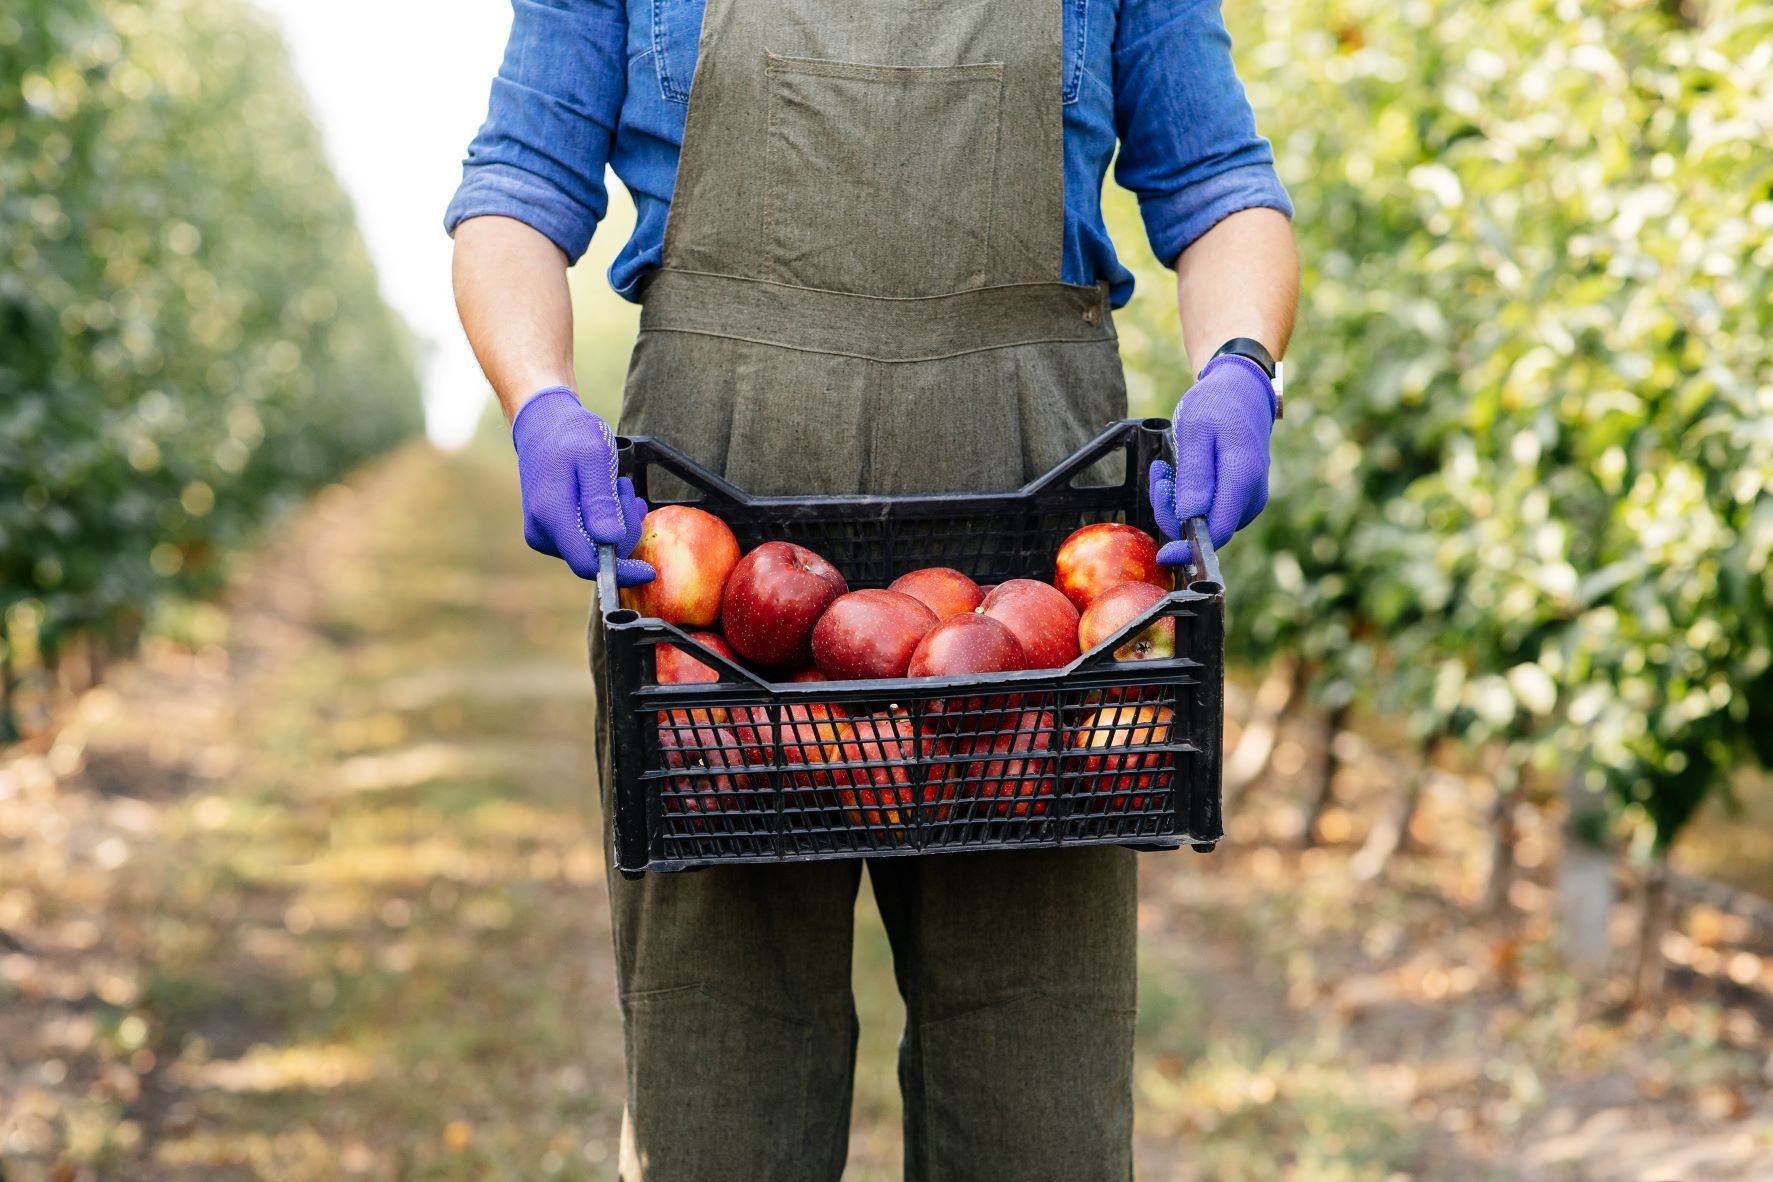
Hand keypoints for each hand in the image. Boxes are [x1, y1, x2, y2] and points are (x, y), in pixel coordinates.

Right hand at [511, 387, 654, 584]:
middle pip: (597, 556)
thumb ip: (601, 500)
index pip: (587, 564)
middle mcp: (542, 532)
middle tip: (624, 489)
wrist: (543, 425)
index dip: (622, 572)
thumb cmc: (571, 435)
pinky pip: (588, 540)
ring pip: (596, 548)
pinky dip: (607, 523)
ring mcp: (544, 534)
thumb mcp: (594, 457)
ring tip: (615, 486)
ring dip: (617, 522)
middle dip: (622, 528)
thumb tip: (610, 540)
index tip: (649, 570)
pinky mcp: (550, 532)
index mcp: (551, 515)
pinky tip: (611, 497)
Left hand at [1148, 354, 1275, 567]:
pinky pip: (1208, 511)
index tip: (1163, 552)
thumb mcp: (1196, 430)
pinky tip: (1178, 473)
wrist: (1242, 392)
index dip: (1189, 548)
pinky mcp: (1239, 499)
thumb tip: (1189, 517)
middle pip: (1207, 530)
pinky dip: (1187, 499)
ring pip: (1204, 522)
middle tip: (1160, 475)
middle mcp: (1251, 496)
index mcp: (1243, 479)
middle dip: (1173, 512)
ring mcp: (1247, 499)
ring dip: (1176, 503)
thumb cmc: (1218, 405)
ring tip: (1165, 468)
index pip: (1218, 532)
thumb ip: (1195, 475)